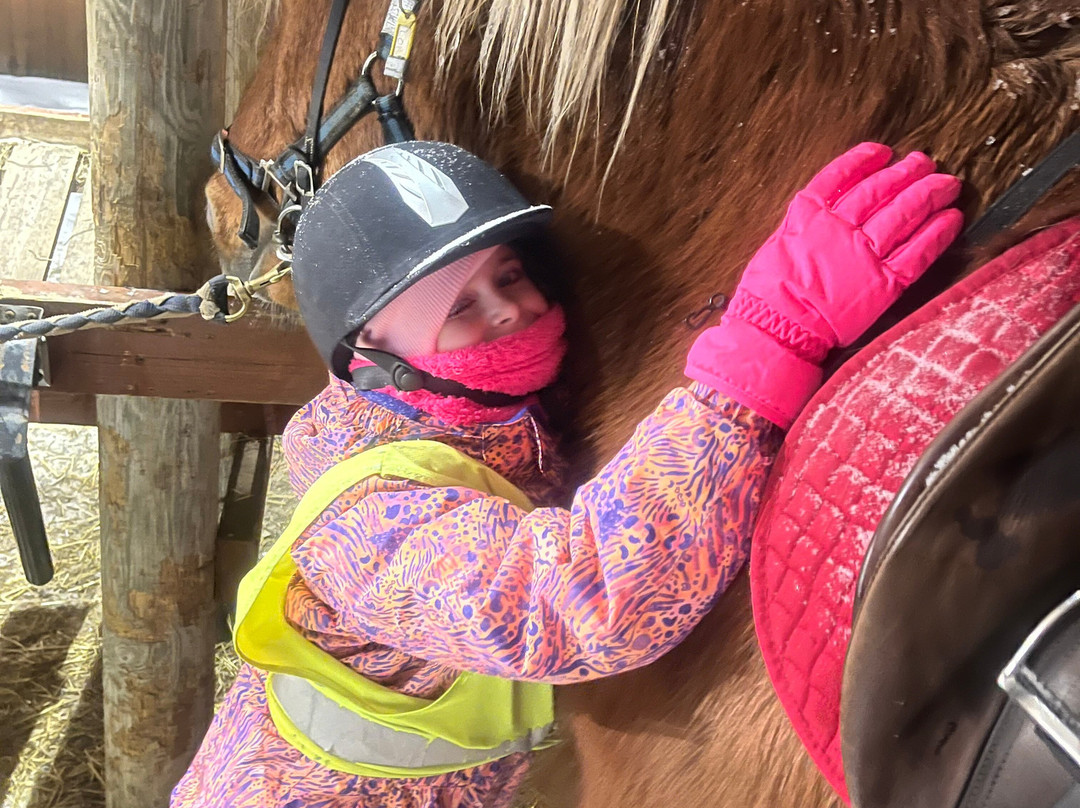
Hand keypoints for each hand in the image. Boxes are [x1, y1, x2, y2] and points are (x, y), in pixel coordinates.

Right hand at [686, 143, 962, 427]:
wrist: (776, 330)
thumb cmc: (766, 294)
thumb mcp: (776, 246)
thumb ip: (802, 226)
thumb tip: (819, 212)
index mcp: (809, 217)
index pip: (840, 178)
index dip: (863, 161)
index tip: (882, 151)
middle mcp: (840, 229)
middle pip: (880, 191)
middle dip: (906, 173)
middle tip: (925, 162)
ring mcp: (864, 255)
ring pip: (904, 215)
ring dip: (929, 195)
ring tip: (947, 183)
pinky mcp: (884, 284)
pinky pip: (917, 253)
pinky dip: (937, 234)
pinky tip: (952, 219)